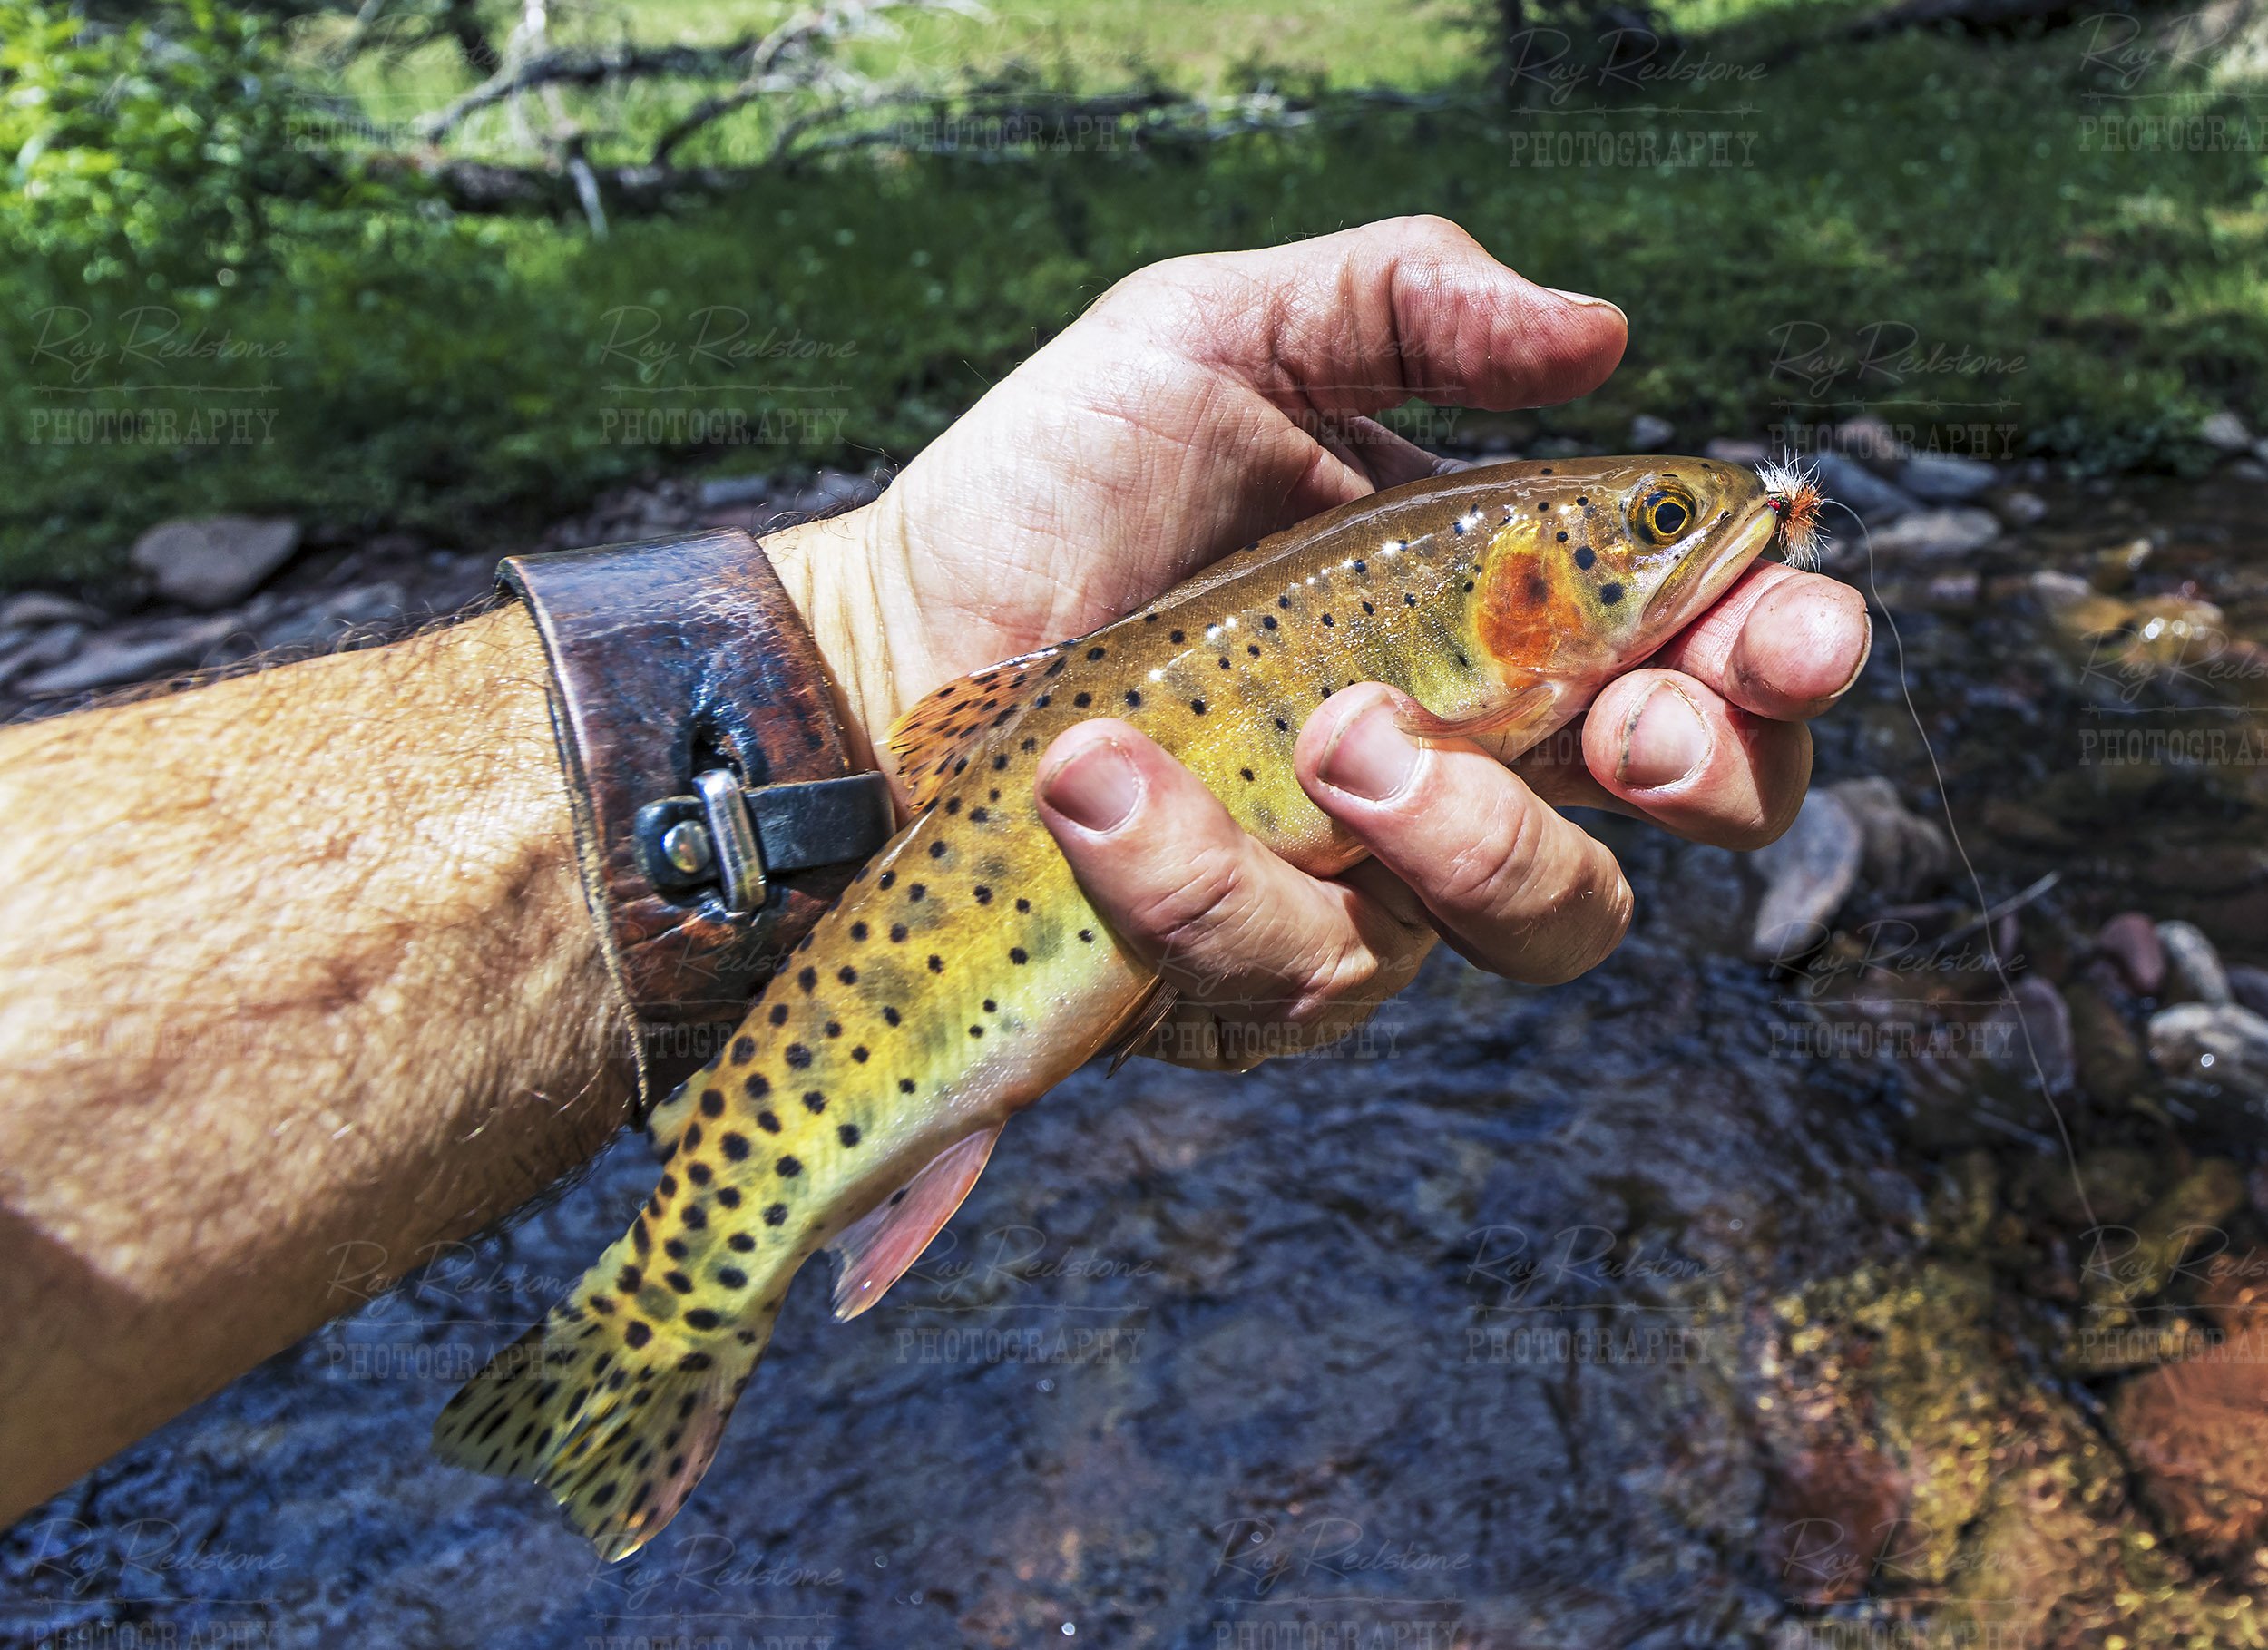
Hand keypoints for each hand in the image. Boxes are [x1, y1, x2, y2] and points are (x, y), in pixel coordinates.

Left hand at [767, 216, 1869, 1067]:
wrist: (886, 636)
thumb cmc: (1059, 484)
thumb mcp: (1223, 336)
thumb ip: (1407, 304)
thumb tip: (1605, 332)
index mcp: (1501, 613)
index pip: (1702, 650)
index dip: (1781, 650)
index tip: (1785, 620)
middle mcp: (1472, 756)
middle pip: (1685, 819)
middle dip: (1701, 772)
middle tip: (1618, 722)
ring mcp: (1372, 883)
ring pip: (1535, 924)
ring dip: (1456, 829)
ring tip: (1322, 727)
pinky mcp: (1254, 976)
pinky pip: (1306, 972)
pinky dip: (1209, 874)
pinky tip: (1103, 780)